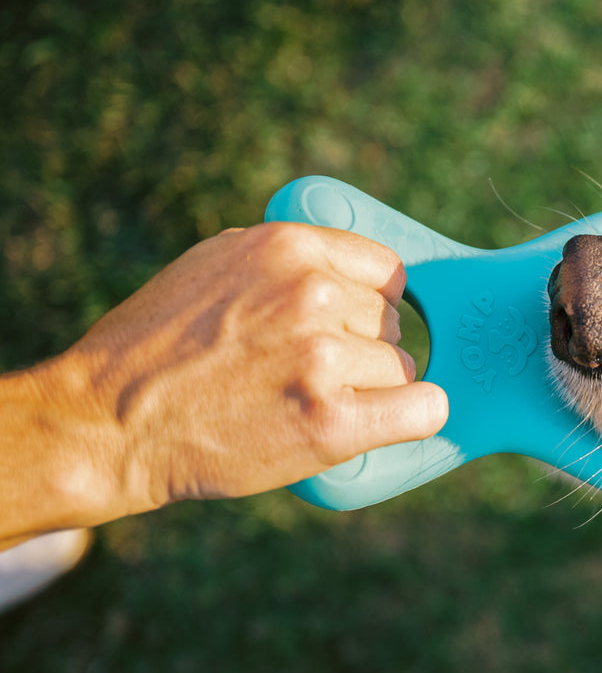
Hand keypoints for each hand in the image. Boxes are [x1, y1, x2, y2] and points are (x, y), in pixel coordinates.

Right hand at [2, 222, 447, 541]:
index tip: (344, 329)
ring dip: (368, 391)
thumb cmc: (156, 350)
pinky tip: (376, 425)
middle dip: (361, 350)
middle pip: (393, 324)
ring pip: (400, 369)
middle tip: (301, 376)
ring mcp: (323, 358)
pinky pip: (423, 411)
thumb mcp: (216, 265)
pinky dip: (411, 419)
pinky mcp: (331, 421)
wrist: (107, 423)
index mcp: (288, 247)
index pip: (386, 271)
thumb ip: (286, 261)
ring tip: (303, 403)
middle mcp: (311, 294)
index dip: (368, 305)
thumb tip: (346, 266)